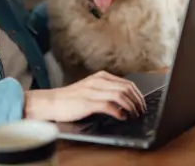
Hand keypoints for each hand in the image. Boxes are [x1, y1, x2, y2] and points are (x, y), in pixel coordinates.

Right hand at [23, 71, 146, 121]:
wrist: (51, 102)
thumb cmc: (70, 99)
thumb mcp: (90, 89)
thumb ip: (105, 91)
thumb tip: (124, 101)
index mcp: (101, 77)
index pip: (127, 83)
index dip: (138, 95)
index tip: (142, 104)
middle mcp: (98, 81)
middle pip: (127, 88)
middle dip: (138, 101)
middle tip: (142, 111)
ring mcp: (93, 91)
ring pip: (120, 95)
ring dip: (131, 106)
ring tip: (135, 115)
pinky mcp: (87, 102)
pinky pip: (108, 105)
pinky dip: (119, 111)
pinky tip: (122, 117)